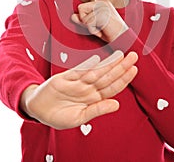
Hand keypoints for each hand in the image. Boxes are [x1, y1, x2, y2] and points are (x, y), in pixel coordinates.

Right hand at [20, 50, 137, 129]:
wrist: (38, 109)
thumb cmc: (60, 115)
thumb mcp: (79, 118)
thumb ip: (97, 110)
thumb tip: (117, 105)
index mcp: (94, 98)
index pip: (112, 87)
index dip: (123, 79)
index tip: (134, 70)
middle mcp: (88, 88)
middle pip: (108, 76)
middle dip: (121, 67)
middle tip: (134, 56)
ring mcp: (78, 82)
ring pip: (96, 71)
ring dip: (108, 64)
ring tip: (121, 55)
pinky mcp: (65, 78)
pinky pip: (78, 71)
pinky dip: (87, 66)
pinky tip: (97, 60)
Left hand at [71, 0, 127, 41]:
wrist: (123, 38)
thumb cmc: (110, 32)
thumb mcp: (95, 25)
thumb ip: (83, 20)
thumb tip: (72, 16)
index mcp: (103, 2)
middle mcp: (102, 2)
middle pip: (80, 8)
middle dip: (84, 21)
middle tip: (98, 26)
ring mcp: (102, 7)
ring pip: (82, 16)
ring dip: (89, 26)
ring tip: (101, 28)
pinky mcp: (101, 13)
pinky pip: (87, 23)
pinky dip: (93, 30)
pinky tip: (103, 30)